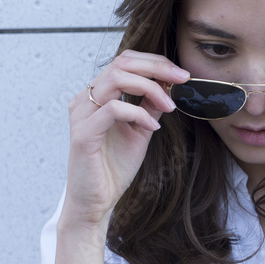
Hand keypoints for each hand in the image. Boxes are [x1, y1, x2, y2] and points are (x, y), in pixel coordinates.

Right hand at [62, 49, 189, 229]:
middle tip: (183, 79)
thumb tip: (169, 84)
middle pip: (121, 63)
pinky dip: (139, 114)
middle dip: (157, 67)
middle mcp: (85, 100)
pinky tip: (153, 127)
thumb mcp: (140, 131)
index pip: (124, 62)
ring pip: (116, 79)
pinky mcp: (83, 134)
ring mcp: (82, 115)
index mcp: (97, 96)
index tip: (182, 74)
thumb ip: (150, 106)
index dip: (155, 62)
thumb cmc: (113, 167)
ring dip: (150, 88)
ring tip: (170, 107)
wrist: (96, 201)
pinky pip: (113, 110)